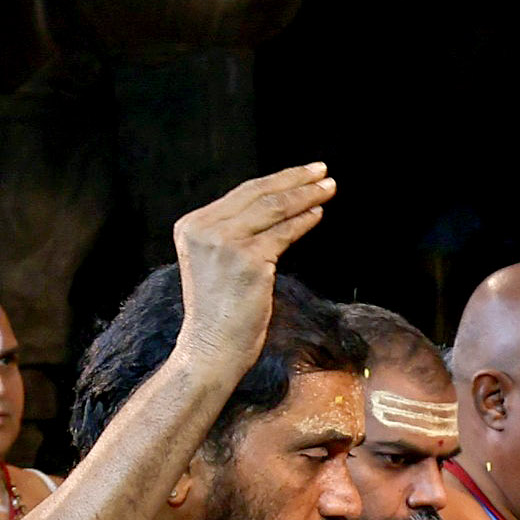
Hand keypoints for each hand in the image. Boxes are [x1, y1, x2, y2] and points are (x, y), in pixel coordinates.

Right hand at [166, 165, 337, 388]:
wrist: (210, 349)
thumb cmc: (218, 313)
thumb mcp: (215, 262)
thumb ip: (232, 233)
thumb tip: (276, 207)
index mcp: (191, 226)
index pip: (241, 194)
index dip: (275, 180)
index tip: (301, 173)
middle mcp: (204, 229)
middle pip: (258, 194)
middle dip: (295, 179)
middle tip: (322, 170)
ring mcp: (225, 243)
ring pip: (274, 208)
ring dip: (306, 196)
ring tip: (328, 188)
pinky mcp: (248, 259)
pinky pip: (284, 233)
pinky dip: (304, 221)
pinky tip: (318, 213)